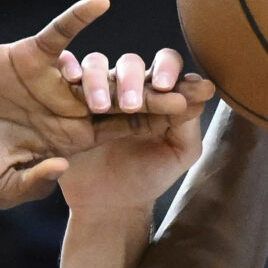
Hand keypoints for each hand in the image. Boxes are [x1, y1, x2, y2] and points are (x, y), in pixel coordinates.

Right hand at [0, 0, 205, 210]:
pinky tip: (100, 4)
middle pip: (126, 101)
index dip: (156, 126)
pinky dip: (76, 19)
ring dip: (129, 69)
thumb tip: (65, 164)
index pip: (123, 132)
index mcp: (71, 139)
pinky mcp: (31, 56)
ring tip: (168, 64)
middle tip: (204, 90)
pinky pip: (59, 34)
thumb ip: (32, 182)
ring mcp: (53, 81)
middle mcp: (70, 109)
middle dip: (162, 97)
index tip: (190, 121)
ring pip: (100, 70)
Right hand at [56, 44, 213, 212]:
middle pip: (130, 63)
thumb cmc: (149, 178)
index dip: (167, 69)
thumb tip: (201, 91)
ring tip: (101, 107)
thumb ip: (190, 123)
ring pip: (96, 66)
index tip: (166, 87)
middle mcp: (128, 87)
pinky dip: (68, 67)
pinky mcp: (71, 102)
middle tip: (131, 105)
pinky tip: (72, 77)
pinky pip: (67, 75)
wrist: (111, 205)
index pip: (165, 64)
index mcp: (158, 94)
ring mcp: (98, 93)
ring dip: (98, 79)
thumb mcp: (179, 154)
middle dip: (132, 79)